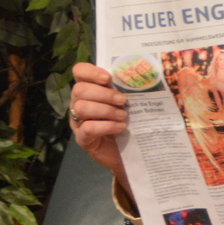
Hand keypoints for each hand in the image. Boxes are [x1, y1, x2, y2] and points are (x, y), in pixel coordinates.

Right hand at [69, 62, 130, 194]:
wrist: (130, 152)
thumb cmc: (129, 122)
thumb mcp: (130, 102)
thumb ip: (129, 89)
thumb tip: (145, 75)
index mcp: (89, 90)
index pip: (79, 72)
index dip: (90, 72)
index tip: (108, 79)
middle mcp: (78, 103)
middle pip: (79, 89)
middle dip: (104, 94)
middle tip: (123, 101)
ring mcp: (78, 122)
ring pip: (81, 107)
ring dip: (106, 110)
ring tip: (123, 116)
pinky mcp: (83, 139)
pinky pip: (88, 128)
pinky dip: (106, 126)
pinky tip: (120, 127)